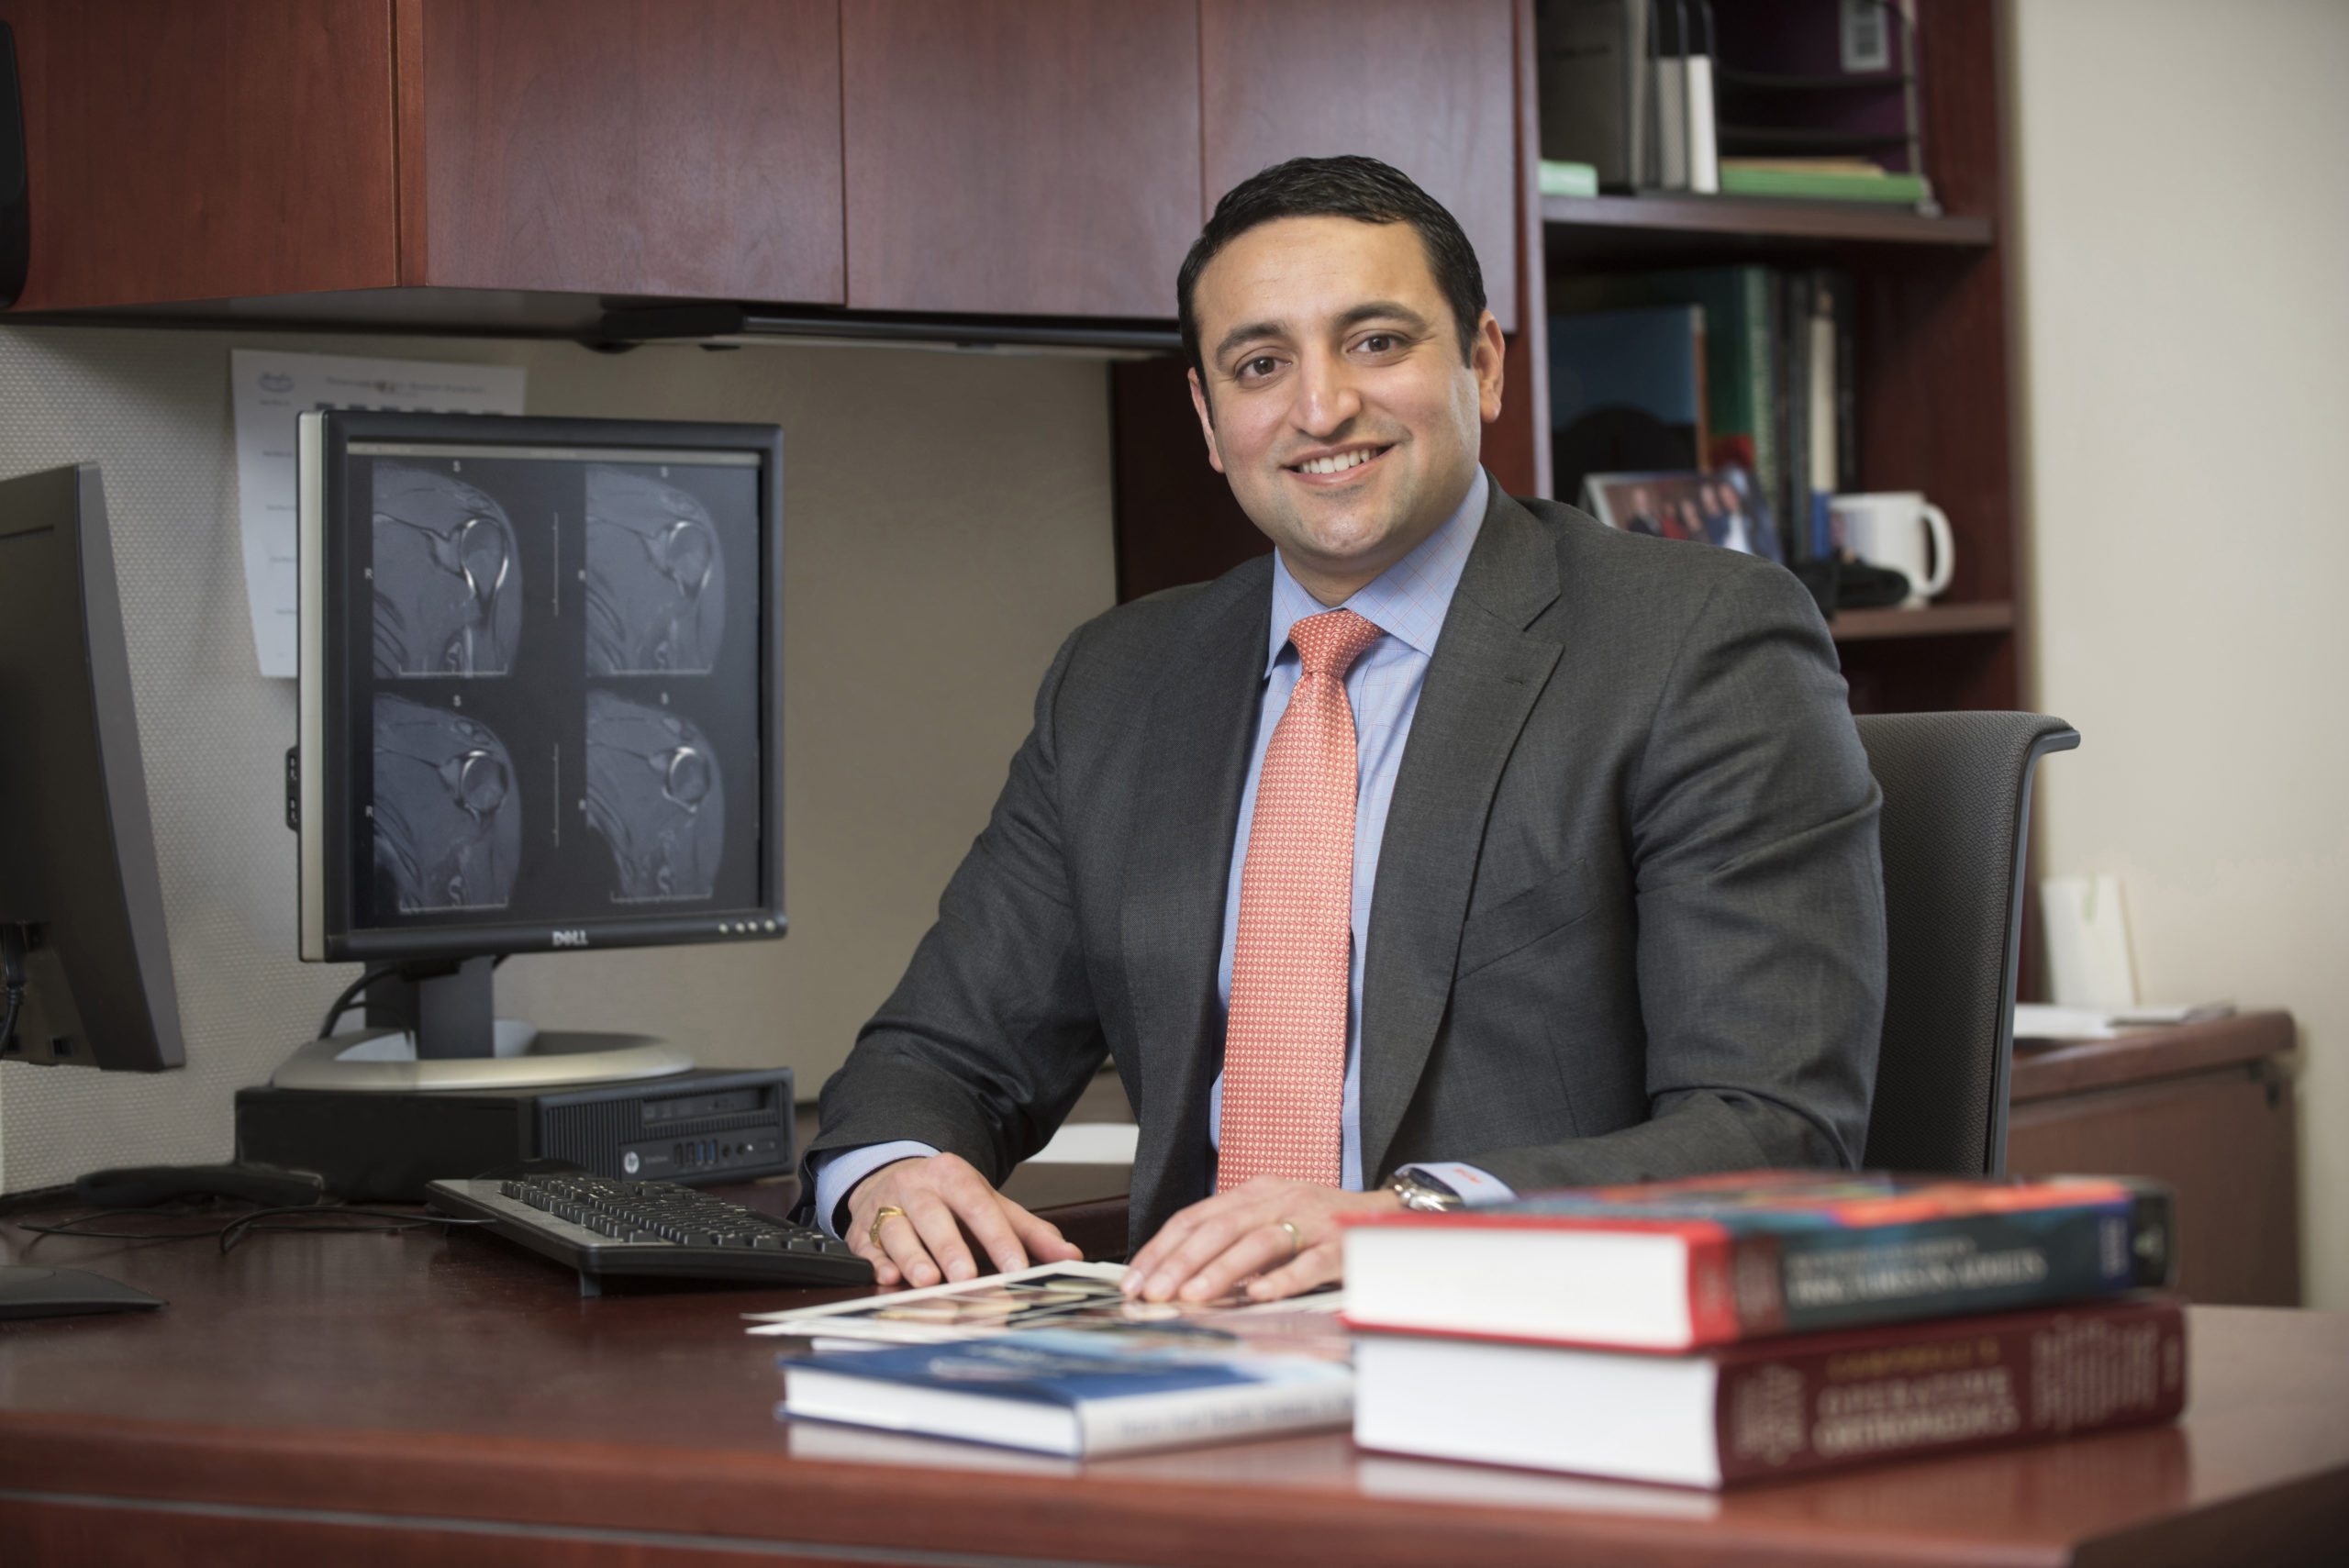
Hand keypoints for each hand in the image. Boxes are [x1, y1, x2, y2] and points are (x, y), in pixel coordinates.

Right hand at [844, 1152, 1083, 1287]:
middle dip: (950, 1247)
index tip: (1016, 1267)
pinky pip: (867, 1247)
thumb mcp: (991, 1205)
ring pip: (896, 1230)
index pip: (979, 1206)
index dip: (998, 1238)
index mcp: (953, 1175)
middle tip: (966, 1277)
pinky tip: (886, 1277)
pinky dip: (876, 1263)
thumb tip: (1069, 1256)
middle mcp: (917, 1187)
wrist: (892, 1177)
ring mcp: (886, 1207)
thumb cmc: (949, 1199)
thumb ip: (1031, 1231)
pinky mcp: (862, 1231)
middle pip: (933, 1216)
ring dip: (912, 1257)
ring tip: (927, 1280)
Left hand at [1121, 1176, 1402, 1303]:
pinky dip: (1284, 1278)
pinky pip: (1310, 1261)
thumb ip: (1231, 1242)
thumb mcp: (1270, 1221)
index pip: (1195, 1218)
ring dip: (1221, 1271)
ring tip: (1192, 1296)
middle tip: (1153, 1293)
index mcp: (1253, 1194)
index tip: (1135, 1280)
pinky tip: (1261, 1295)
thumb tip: (1176, 1278)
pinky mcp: (1342, 1244)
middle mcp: (1278, 1201)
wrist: (1387, 1215)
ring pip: (1259, 1242)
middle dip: (1180, 1262)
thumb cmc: (1320, 1224)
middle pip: (1219, 1228)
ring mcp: (1311, 1220)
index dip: (1161, 1248)